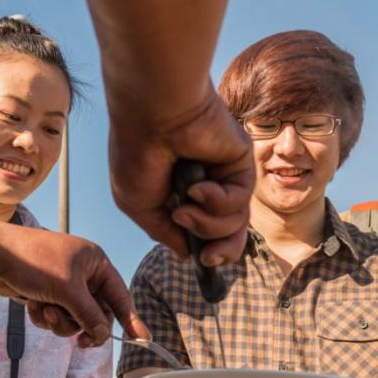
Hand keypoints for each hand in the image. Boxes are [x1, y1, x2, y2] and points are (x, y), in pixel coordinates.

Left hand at [0, 226, 148, 346]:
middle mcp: (83, 272)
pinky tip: (31, 305)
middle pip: (96, 313)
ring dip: (59, 321)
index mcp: (95, 262)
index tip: (143, 338)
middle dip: (81, 324)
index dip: (131, 319)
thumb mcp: (68, 290)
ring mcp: (63, 283)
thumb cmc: (34, 263)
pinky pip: (55, 316)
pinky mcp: (46, 292)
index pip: (119, 296)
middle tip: (80, 343)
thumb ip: (89, 315)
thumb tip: (103, 334)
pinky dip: (44, 316)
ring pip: (73, 318)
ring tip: (44, 310)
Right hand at [109, 86, 253, 267]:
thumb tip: (186, 254)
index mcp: (180, 194)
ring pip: (234, 222)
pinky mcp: (241, 163)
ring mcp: (225, 174)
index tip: (200, 261)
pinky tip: (198, 185)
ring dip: (208, 224)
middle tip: (208, 258)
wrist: (153, 116)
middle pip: (230, 233)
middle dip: (222, 252)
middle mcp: (206, 185)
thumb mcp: (139, 205)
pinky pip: (239, 201)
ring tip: (185, 209)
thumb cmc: (136, 154)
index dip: (206, 251)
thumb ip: (163, 232)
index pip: (204, 230)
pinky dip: (217, 201)